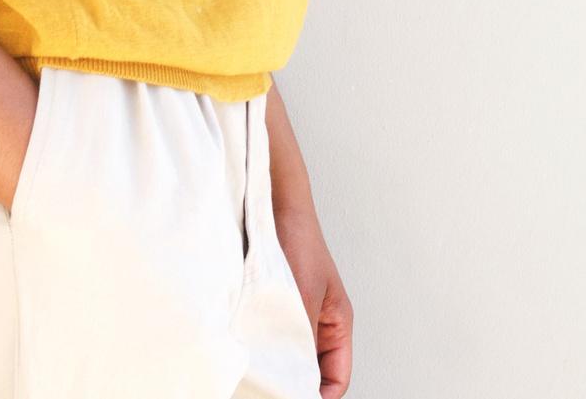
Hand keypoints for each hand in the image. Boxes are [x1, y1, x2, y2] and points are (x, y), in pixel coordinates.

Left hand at [275, 206, 353, 396]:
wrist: (271, 206)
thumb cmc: (298, 240)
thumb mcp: (303, 298)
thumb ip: (302, 340)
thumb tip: (296, 380)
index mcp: (337, 325)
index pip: (336, 380)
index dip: (320, 397)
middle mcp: (316, 326)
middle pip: (312, 374)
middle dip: (295, 384)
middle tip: (271, 389)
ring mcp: (293, 318)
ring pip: (289, 360)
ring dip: (275, 367)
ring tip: (260, 371)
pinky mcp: (270, 311)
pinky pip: (269, 343)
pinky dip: (260, 351)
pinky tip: (247, 351)